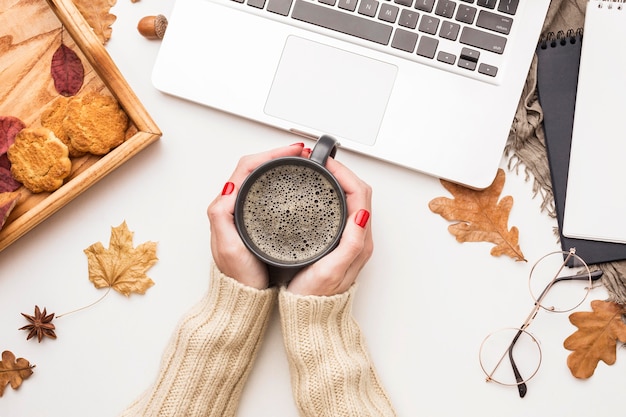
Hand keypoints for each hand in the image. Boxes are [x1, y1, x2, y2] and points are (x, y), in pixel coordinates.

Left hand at [207, 143, 308, 288]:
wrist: (242, 300)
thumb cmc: (237, 277)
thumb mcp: (228, 247)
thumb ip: (223, 217)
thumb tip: (229, 189)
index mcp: (226, 207)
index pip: (247, 167)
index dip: (271, 154)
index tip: (292, 152)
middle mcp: (234, 207)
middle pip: (255, 168)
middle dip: (278, 154)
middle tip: (300, 152)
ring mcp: (246, 214)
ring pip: (262, 179)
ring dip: (279, 166)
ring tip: (299, 162)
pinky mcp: (256, 223)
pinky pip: (268, 193)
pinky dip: (281, 183)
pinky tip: (294, 186)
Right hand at [287, 157, 372, 295]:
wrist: (312, 318)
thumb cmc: (317, 297)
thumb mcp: (332, 269)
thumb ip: (350, 242)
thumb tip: (361, 213)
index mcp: (360, 241)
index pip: (360, 194)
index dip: (344, 174)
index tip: (325, 163)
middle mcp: (359, 238)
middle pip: (358, 192)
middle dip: (342, 172)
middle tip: (321, 161)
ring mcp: (350, 239)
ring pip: (351, 199)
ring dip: (338, 181)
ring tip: (320, 170)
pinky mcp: (340, 242)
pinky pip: (342, 209)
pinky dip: (333, 194)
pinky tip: (318, 193)